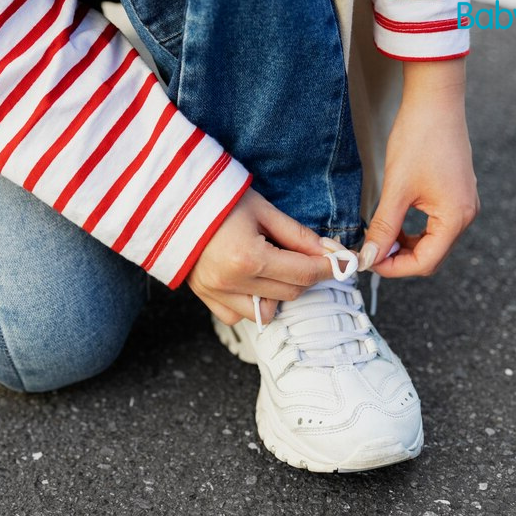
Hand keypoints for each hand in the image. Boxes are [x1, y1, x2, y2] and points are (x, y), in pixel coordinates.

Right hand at [187, 187, 334, 324]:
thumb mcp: (263, 210)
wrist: (170, 202)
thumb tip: (329, 253)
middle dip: (306, 276)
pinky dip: (250, 304)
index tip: (345, 263)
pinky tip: (251, 281)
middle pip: (290, 293)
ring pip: (266, 311)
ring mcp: (215, 294)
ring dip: (278, 293)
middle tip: (310, 257)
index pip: (304, 273)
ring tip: (274, 268)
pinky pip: (238, 316)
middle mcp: (232, 283)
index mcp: (249, 258)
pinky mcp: (204, 297)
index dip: (330, 269)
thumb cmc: (216, 199)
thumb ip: (297, 235)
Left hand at [361, 59, 479, 276]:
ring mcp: (463, 205)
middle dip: (399, 259)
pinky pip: (434, 226)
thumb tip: (369, 257)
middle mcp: (465, 215)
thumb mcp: (396, 188)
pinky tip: (393, 224)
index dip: (394, 268)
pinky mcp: (455, 195)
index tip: (367, 261)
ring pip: (432, 243)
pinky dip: (413, 232)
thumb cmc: (419, 138)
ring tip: (378, 237)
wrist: (435, 100)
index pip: (425, 263)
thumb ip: (383, 228)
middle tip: (370, 251)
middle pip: (431, 256)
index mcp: (456, 217)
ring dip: (405, 246)